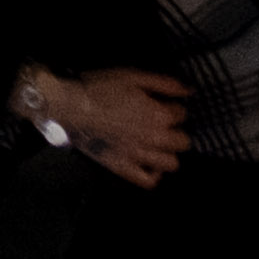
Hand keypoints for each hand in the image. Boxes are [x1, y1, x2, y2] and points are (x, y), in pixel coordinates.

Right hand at [32, 62, 196, 189]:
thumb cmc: (100, 87)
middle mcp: (154, 139)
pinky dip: (153, 175)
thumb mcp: (132, 76)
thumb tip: (188, 92)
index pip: (181, 114)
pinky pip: (149, 181)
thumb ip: (164, 84)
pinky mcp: (124, 168)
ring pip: (171, 164)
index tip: (162, 103)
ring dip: (167, 153)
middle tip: (160, 124)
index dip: (173, 106)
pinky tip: (147, 163)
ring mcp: (139, 156)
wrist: (69, 106)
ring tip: (156, 144)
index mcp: (158, 115)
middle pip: (183, 142)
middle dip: (175, 131)